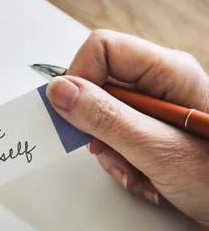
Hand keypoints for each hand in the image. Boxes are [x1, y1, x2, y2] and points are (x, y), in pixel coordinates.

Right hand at [46, 29, 208, 230]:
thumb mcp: (157, 149)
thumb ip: (106, 118)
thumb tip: (62, 91)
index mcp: (168, 72)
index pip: (102, 50)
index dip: (79, 79)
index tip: (71, 113)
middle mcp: (160, 85)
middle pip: (98, 87)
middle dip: (95, 127)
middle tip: (107, 149)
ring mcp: (155, 110)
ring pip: (102, 119)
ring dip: (110, 154)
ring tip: (136, 173)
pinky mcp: (152, 132)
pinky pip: (115, 140)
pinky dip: (122, 165)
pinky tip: (145, 180)